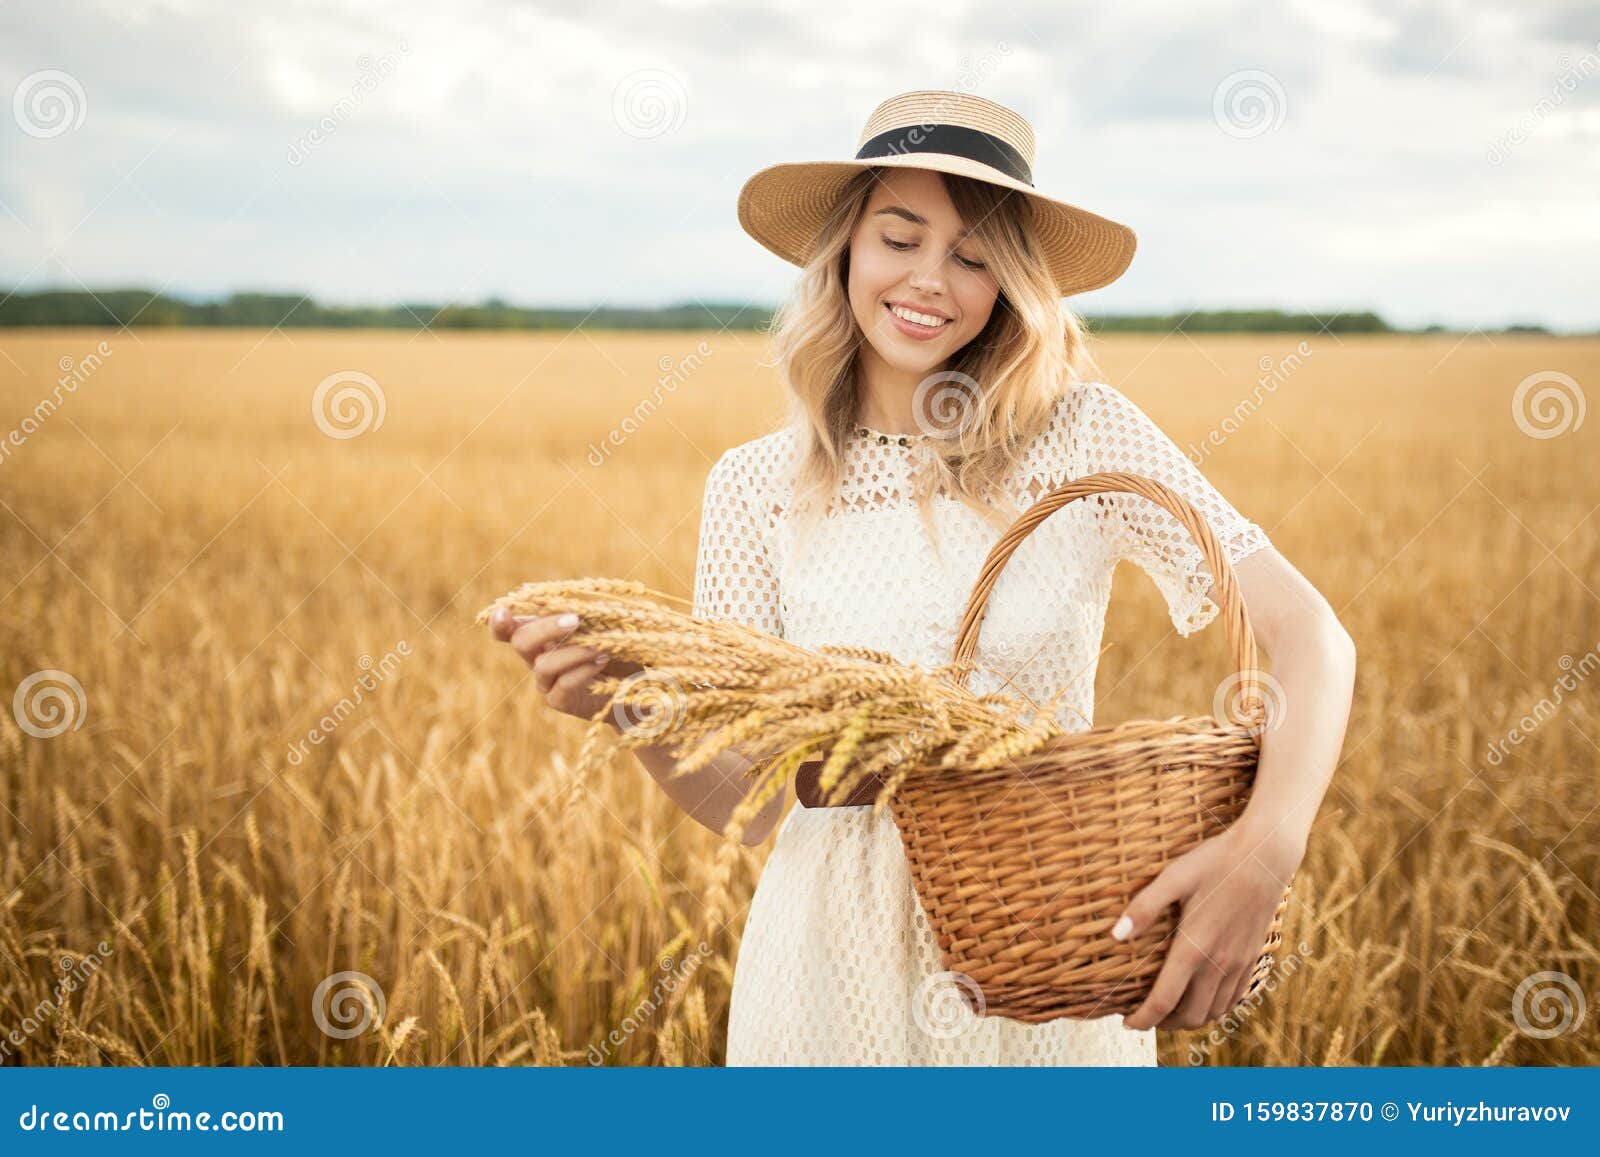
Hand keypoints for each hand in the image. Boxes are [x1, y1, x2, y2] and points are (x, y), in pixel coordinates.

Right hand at [487, 605, 641, 723]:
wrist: (636, 684)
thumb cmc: (618, 647)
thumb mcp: (605, 624)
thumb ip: (587, 612)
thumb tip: (575, 602)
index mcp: (540, 634)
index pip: (508, 628)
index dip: (499, 621)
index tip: (503, 612)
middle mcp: (536, 657)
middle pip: (520, 641)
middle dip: (545, 628)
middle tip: (575, 620)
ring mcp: (546, 681)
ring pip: (543, 665)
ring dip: (573, 651)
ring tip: (601, 646)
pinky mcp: (560, 701)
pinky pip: (563, 684)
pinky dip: (583, 670)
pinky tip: (602, 660)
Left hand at [1115, 825, 1295, 1030]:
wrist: (1266, 854)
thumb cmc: (1214, 861)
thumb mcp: (1173, 877)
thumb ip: (1143, 908)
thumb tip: (1114, 936)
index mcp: (1193, 948)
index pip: (1164, 1002)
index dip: (1142, 1019)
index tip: (1127, 1023)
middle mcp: (1218, 963)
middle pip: (1190, 1016)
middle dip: (1164, 1023)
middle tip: (1145, 1015)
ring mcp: (1239, 962)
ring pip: (1215, 1012)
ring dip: (1190, 1018)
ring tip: (1170, 1009)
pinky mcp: (1253, 956)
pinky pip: (1235, 998)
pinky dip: (1215, 1007)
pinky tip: (1203, 995)